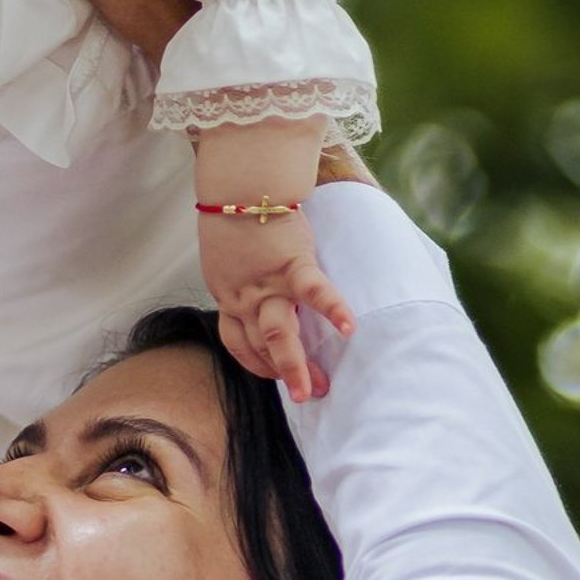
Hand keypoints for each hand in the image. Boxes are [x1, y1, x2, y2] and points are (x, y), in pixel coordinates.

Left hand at [196, 207, 354, 400]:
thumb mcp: (228, 255)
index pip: (239, 343)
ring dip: (297, 365)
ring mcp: (268, 285)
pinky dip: (333, 310)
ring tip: (319, 387)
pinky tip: (351, 329)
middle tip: (306, 395)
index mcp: (231, 296)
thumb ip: (243, 277)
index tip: (274, 376)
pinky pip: (314, 292)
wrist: (240, 183)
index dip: (256, 364)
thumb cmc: (236, 214)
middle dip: (283, 373)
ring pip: (279, 334)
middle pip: (261, 346)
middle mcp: (246, 298)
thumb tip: (258, 285)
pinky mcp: (292, 264)